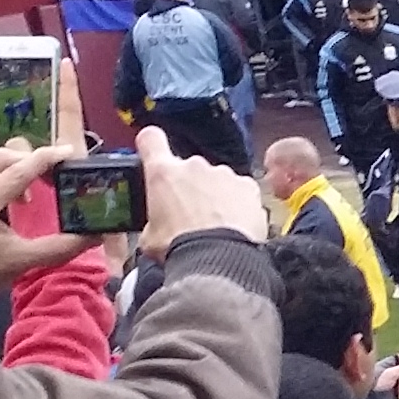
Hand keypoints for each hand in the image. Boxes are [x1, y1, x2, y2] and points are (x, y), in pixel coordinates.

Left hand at [0, 137, 93, 279]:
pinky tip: (11, 200)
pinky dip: (1, 177)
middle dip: (30, 161)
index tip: (69, 153)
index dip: (46, 158)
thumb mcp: (21, 261)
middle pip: (2, 157)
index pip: (18, 171)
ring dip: (15, 169)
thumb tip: (95, 236)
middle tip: (53, 178)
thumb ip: (59, 247)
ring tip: (29, 196)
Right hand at [136, 128, 266, 245]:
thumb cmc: (178, 247)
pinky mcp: (249, 186)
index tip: (153, 151)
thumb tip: (158, 226)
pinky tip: (236, 224)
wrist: (217, 259)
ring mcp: (224, 174)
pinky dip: (239, 203)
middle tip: (192, 214)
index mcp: (162, 173)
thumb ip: (153, 219)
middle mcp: (194, 166)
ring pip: (216, 180)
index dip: (151, 144)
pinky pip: (241, 190)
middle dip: (190, 186)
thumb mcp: (148, 236)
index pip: (150, 139)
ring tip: (217, 223)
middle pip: (188, 168)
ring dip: (216, 195)